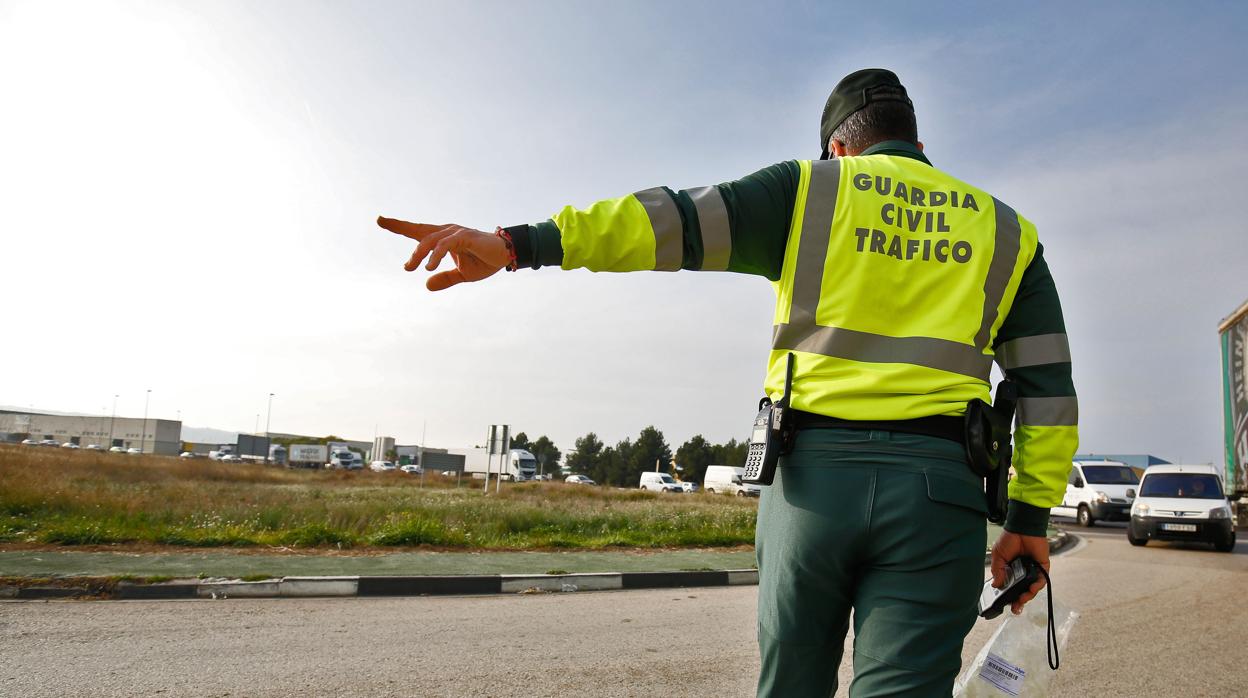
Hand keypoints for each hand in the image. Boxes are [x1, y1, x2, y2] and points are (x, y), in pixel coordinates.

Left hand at [377, 216, 510, 290]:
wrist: (506, 256)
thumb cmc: (484, 261)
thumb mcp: (462, 274)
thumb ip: (445, 278)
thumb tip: (426, 285)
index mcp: (444, 238)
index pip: (418, 231)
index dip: (399, 226)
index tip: (380, 220)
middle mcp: (447, 232)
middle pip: (419, 230)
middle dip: (399, 226)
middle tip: (380, 223)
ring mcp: (456, 233)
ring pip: (430, 240)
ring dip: (418, 254)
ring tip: (409, 268)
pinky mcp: (465, 237)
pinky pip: (445, 245)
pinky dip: (435, 255)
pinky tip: (429, 267)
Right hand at [990, 531, 1049, 614]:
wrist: (1022, 528)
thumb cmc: (1009, 539)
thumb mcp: (998, 556)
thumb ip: (998, 571)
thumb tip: (997, 585)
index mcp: (1011, 569)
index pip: (1010, 586)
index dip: (1009, 595)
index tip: (1006, 604)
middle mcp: (1022, 571)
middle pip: (1022, 590)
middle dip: (1019, 601)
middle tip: (1016, 608)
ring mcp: (1033, 569)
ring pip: (1032, 587)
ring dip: (1028, 595)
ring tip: (1023, 598)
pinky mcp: (1043, 567)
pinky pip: (1042, 579)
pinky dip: (1037, 585)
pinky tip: (1032, 588)